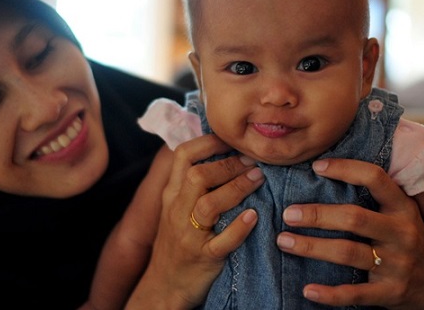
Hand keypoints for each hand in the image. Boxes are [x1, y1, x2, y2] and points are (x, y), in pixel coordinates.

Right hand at [126, 134, 263, 309]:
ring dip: (237, 187)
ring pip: (209, 204)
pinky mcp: (203, 257)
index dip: (208, 142)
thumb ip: (190, 182)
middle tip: (253, 160)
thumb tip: (216, 150)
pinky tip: (254, 216)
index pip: (182, 155)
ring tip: (259, 178)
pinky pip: (222, 242)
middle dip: (228, 163)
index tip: (232, 139)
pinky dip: (239, 228)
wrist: (164, 284)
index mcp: (172, 194)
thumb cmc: (177, 240)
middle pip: (198, 176)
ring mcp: (188, 235)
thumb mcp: (176, 207)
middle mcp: (176, 210)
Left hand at [276, 158, 423, 309]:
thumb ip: (374, 196)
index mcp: (402, 208)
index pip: (375, 179)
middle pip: (354, 218)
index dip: (345, 169)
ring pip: (348, 253)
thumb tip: (323, 170)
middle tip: (288, 214)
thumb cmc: (406, 240)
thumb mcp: (400, 214)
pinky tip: (308, 290)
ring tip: (283, 241)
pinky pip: (355, 294)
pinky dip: (329, 293)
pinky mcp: (391, 293)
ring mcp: (398, 264)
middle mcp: (402, 233)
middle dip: (317, 215)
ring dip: (311, 247)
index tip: (316, 167)